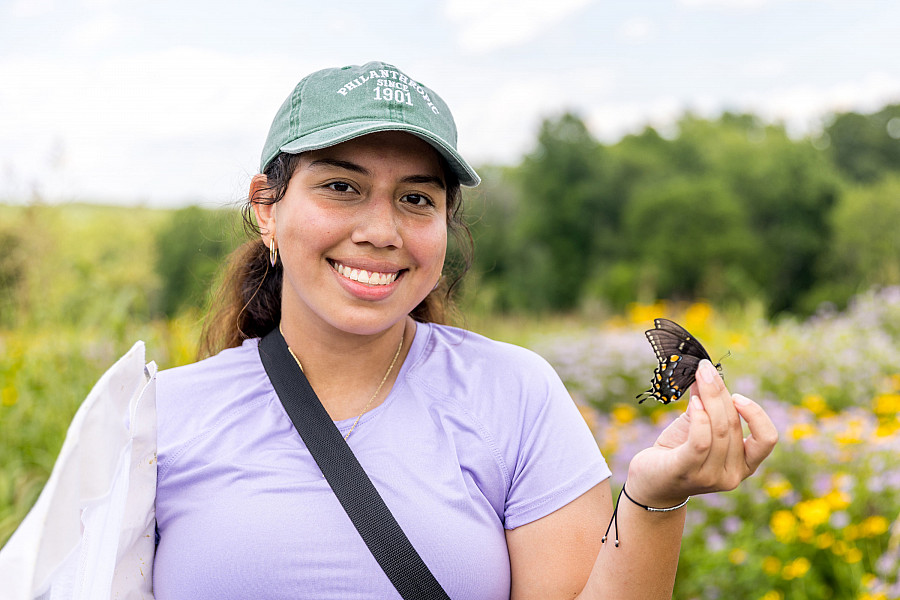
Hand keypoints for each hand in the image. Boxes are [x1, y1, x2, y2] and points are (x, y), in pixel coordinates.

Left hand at [624, 359, 777, 507]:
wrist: (651, 483)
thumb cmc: (677, 453)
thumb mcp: (696, 426)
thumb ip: (706, 405)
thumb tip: (706, 373)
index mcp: (744, 465)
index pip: (767, 439)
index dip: (756, 414)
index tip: (736, 396)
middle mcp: (732, 475)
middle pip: (733, 425)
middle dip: (719, 392)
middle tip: (705, 369)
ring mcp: (710, 477)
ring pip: (719, 430)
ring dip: (708, 399)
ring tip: (697, 380)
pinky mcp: (686, 473)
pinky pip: (701, 441)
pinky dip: (700, 418)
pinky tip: (693, 403)